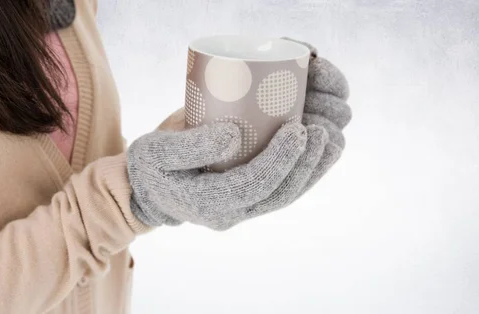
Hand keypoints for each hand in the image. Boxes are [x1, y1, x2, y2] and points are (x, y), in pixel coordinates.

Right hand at [126, 40, 350, 229]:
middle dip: (304, 164)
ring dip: (313, 170)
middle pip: (278, 194)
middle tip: (320, 131)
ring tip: (332, 141)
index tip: (297, 128)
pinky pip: (282, 190)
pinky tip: (320, 152)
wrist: (146, 191)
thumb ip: (190, 145)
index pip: (253, 184)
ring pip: (286, 196)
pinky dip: (305, 173)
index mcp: (207, 203)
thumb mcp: (156, 151)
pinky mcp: (248, 199)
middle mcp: (230, 213)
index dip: (280, 159)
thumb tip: (233, 137)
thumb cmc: (149, 166)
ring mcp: (241, 210)